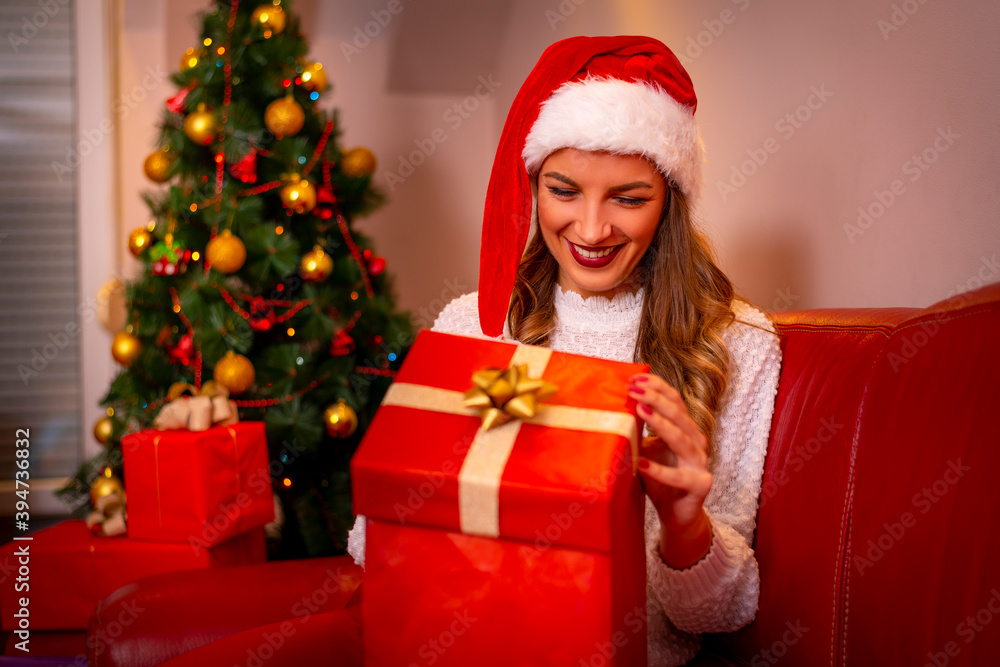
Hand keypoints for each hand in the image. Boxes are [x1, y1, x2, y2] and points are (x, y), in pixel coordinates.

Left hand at [628, 373, 712, 567]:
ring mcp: (700, 463)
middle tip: (633, 390)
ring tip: (640, 412)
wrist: (677, 514)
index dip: (657, 387)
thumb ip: (637, 433)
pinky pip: (679, 477)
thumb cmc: (660, 479)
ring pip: (682, 440)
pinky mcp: (700, 485)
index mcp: (685, 429)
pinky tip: (642, 463)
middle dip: (656, 399)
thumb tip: (610, 410)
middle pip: (679, 415)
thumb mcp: (646, 451)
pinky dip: (659, 471)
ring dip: (660, 425)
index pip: (675, 401)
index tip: (634, 378)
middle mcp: (696, 442)